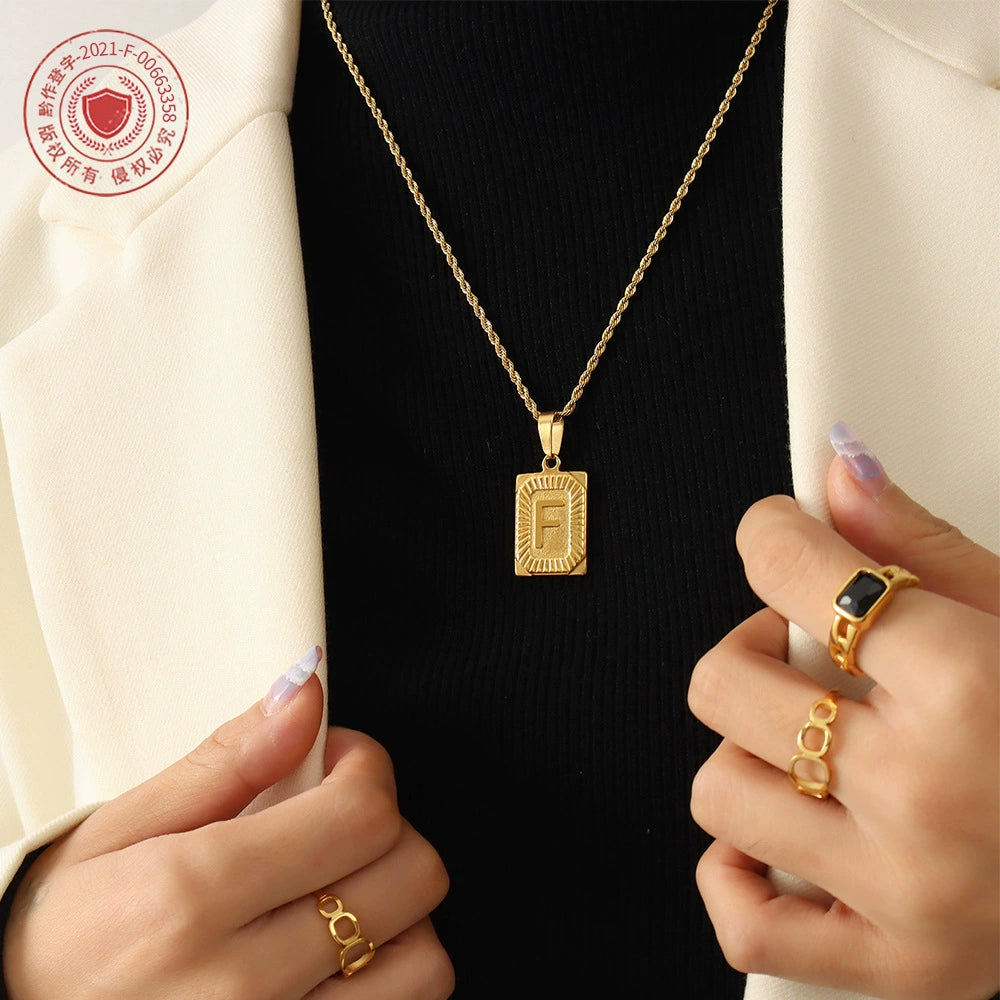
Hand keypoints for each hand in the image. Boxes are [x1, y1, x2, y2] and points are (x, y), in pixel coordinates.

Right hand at [2, 652, 452, 998]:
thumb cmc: (69, 936)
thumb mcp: (123, 827)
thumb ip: (228, 758)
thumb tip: (303, 695)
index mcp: (193, 895)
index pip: (361, 813)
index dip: (367, 767)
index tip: (339, 762)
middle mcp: (240, 983)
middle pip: (411, 877)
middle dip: (386, 828)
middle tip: (336, 822)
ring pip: (424, 960)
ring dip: (396, 914)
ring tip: (336, 896)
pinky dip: (389, 977)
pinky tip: (338, 955)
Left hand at [689, 441, 998, 999]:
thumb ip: (926, 550)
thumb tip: (843, 478)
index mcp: (969, 688)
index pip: (791, 570)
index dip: (772, 535)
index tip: (780, 536)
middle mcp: (927, 793)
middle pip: (725, 683)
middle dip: (753, 648)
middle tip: (804, 651)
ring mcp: (907, 890)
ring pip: (719, 791)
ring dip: (750, 756)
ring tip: (813, 746)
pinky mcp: (900, 967)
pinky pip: (747, 922)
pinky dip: (742, 873)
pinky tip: (791, 836)